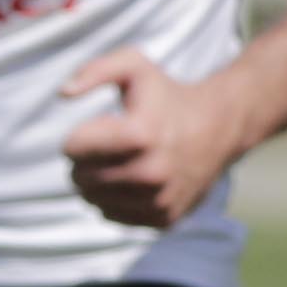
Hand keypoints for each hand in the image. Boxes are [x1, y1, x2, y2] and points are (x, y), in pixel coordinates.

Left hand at [57, 48, 252, 230]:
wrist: (222, 127)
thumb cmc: (169, 95)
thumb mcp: (135, 67)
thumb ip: (95, 71)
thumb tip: (64, 93)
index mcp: (140, 135)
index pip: (72, 149)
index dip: (81, 135)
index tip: (106, 125)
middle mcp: (152, 173)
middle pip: (80, 177)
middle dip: (86, 159)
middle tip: (112, 145)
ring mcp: (160, 200)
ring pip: (93, 200)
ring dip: (98, 180)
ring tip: (123, 161)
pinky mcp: (164, 218)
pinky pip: (112, 215)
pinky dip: (114, 199)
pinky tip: (135, 180)